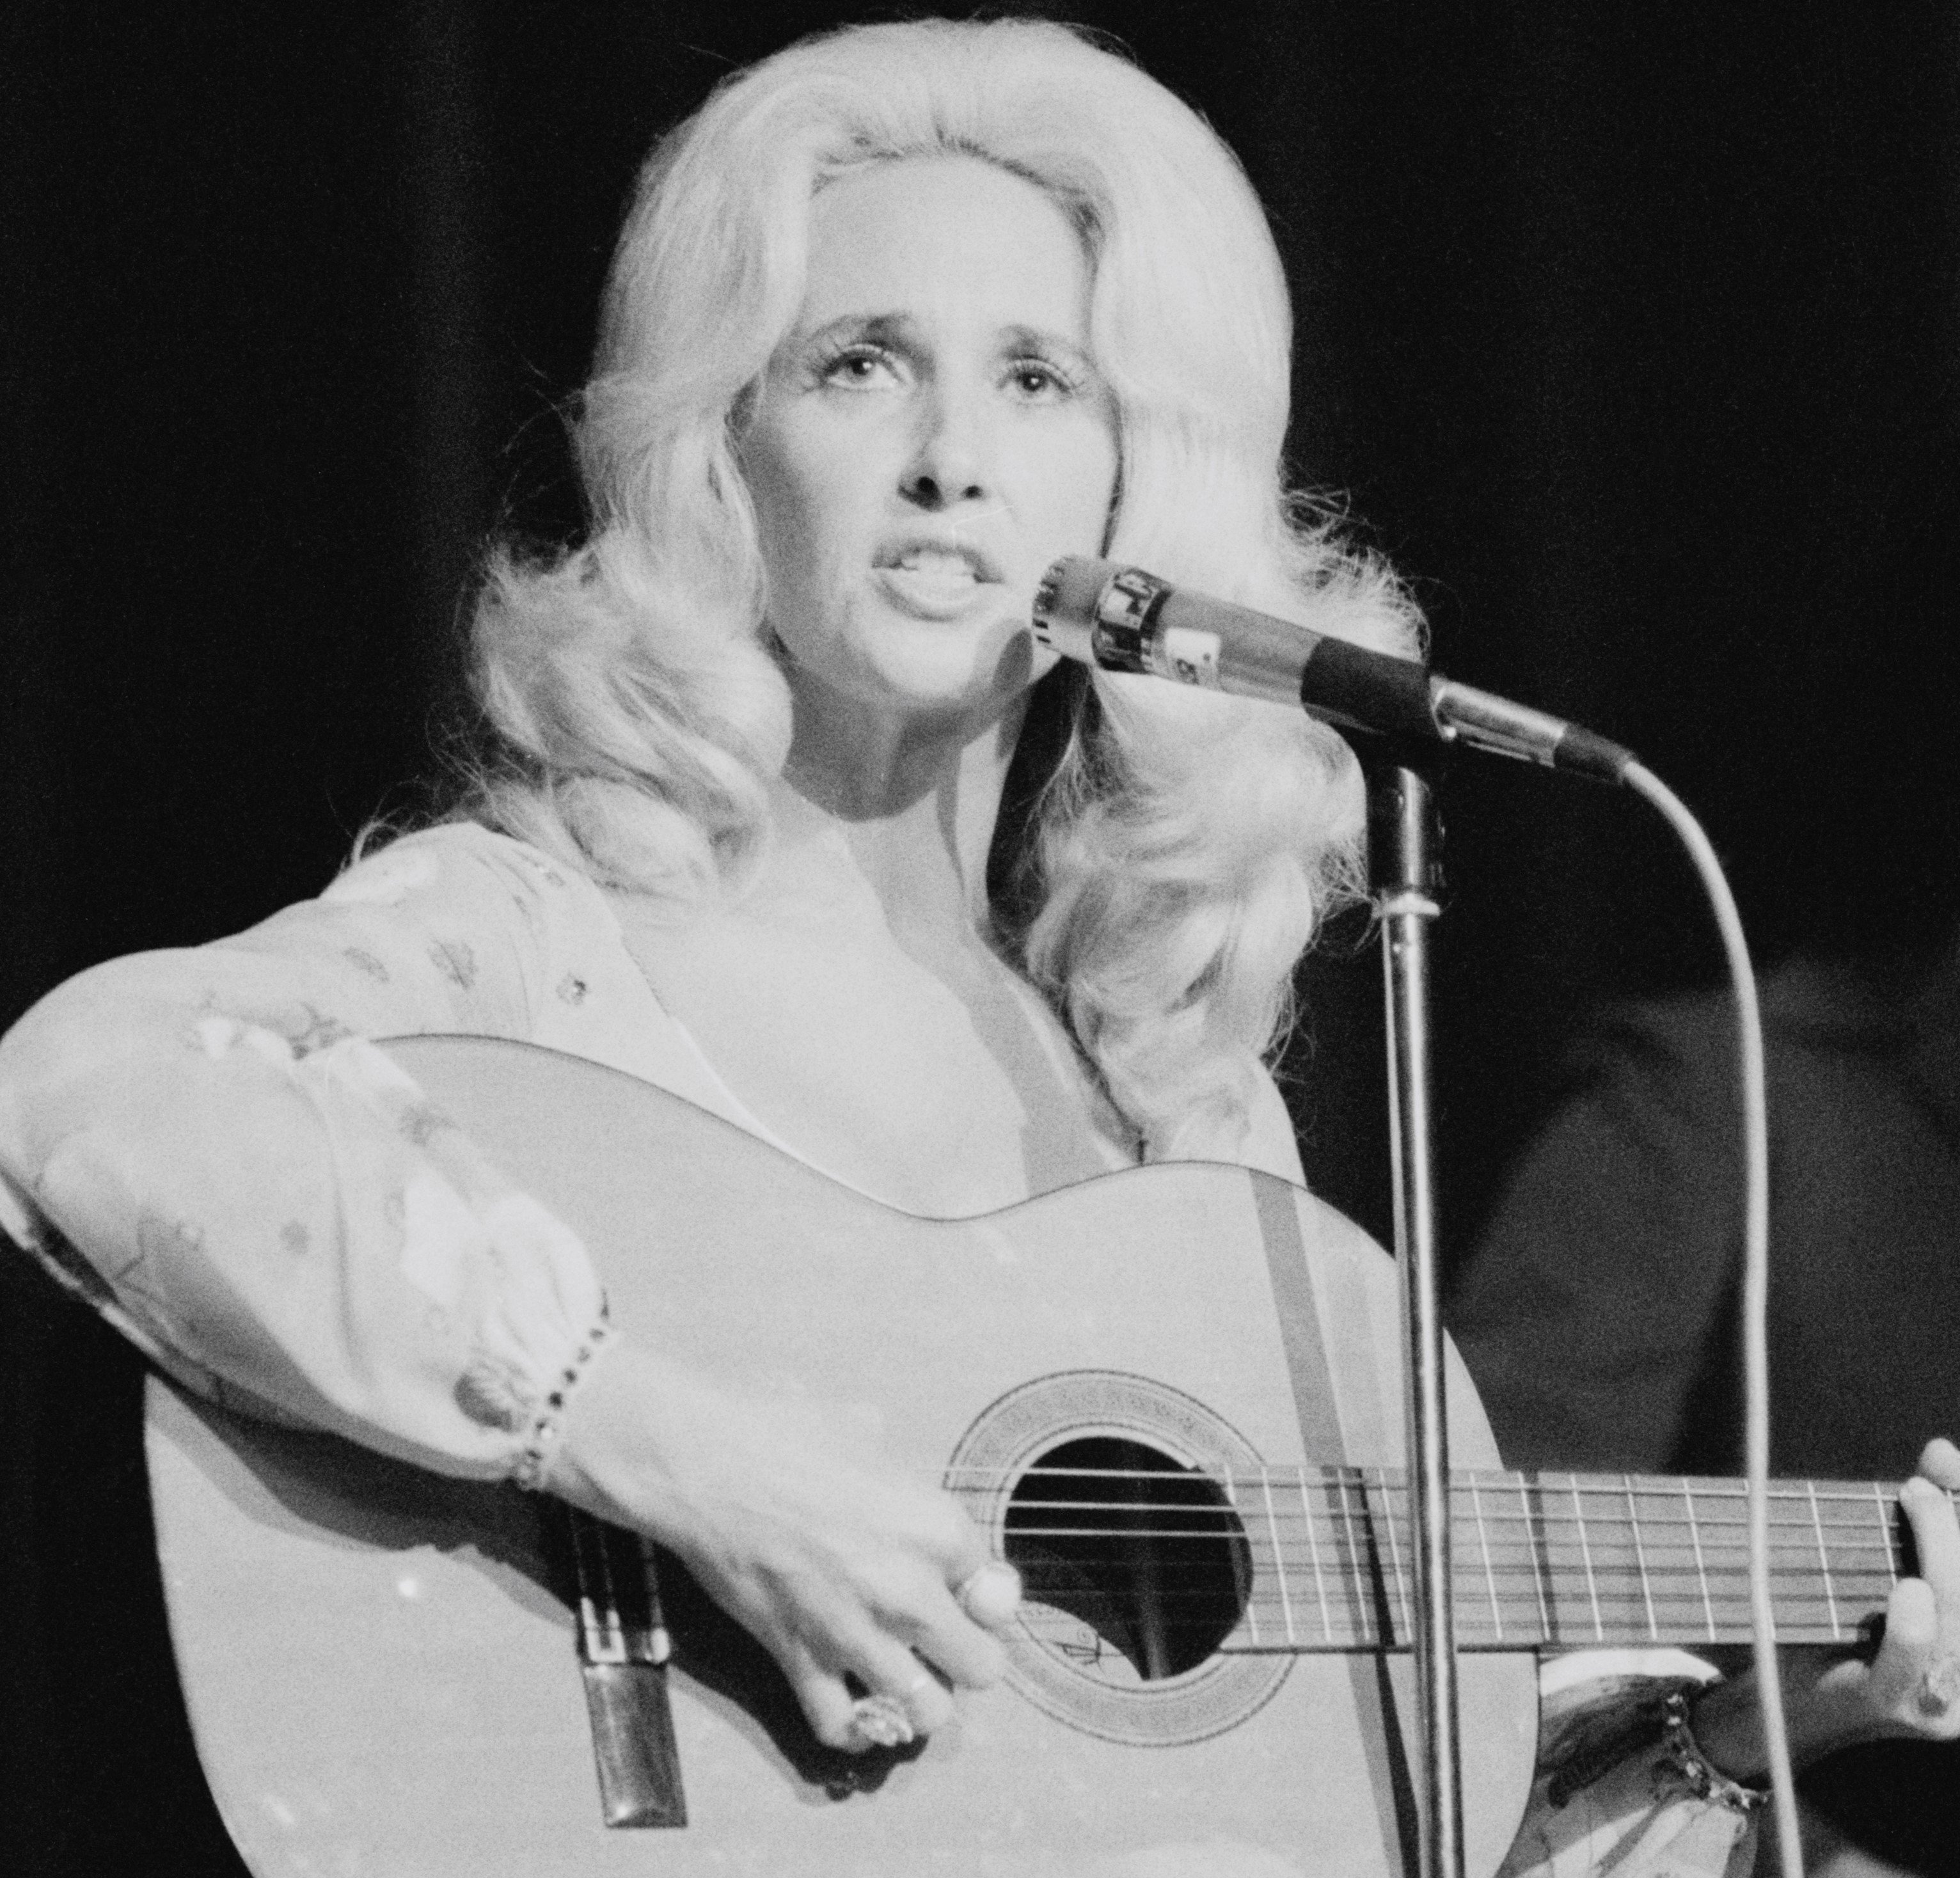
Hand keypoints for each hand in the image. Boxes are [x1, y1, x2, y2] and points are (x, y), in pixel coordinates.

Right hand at [544, 1340, 1020, 1751]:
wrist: (707, 1463)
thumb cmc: (784, 1431)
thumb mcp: (863, 1428)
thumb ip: (896, 1466)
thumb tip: (890, 1464)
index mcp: (936, 1528)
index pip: (1000, 1592)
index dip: (982, 1594)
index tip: (963, 1590)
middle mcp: (908, 1591)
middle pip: (982, 1667)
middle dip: (968, 1657)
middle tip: (942, 1641)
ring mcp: (854, 1634)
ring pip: (927, 1714)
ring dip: (919, 1698)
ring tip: (903, 1675)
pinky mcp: (799, 1659)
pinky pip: (843, 1726)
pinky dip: (854, 1726)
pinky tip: (855, 1703)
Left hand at [1692, 1437, 1959, 1775]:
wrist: (1776, 1696)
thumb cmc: (1839, 1620)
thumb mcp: (1885, 1565)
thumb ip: (1921, 1520)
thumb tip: (1942, 1452)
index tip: (1948, 1464)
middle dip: (1957, 1531)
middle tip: (1920, 1485)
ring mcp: (1937, 1702)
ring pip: (1957, 1622)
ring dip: (1942, 1554)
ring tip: (1916, 1502)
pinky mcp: (1888, 1705)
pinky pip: (1911, 1664)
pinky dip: (1913, 1626)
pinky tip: (1910, 1589)